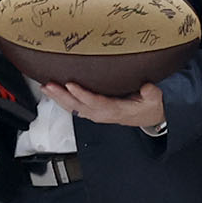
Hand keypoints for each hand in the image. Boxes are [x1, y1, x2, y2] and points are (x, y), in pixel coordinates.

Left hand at [39, 79, 166, 129]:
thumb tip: (147, 88)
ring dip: (59, 98)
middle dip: (62, 96)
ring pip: (75, 108)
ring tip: (46, 87)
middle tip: (49, 85)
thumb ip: (152, 94)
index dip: (83, 95)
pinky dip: (64, 100)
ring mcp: (97, 114)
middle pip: (79, 106)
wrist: (150, 117)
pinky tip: (54, 93)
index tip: (71, 85)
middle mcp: (103, 114)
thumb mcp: (155, 100)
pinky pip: (76, 107)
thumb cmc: (149, 107)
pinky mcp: (94, 111)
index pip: (96, 103)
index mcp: (116, 111)